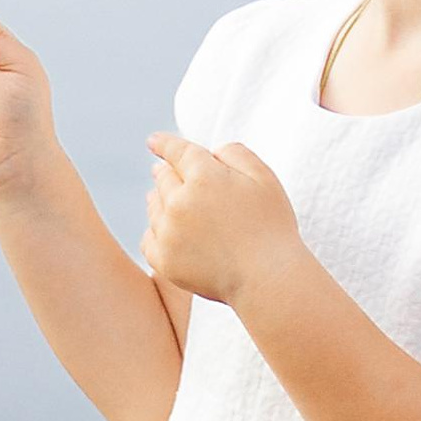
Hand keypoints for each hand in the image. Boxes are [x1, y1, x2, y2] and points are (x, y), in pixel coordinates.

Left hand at [142, 133, 302, 307]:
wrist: (268, 279)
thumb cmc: (271, 227)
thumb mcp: (264, 178)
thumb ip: (235, 154)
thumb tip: (211, 152)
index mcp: (204, 177)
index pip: (177, 151)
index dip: (164, 144)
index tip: (153, 142)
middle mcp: (179, 202)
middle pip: (163, 178)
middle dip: (167, 173)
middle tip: (169, 174)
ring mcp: (168, 233)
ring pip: (154, 207)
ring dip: (162, 201)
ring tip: (177, 207)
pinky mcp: (164, 261)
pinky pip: (148, 238)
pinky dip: (156, 233)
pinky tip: (170, 234)